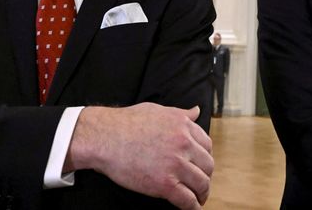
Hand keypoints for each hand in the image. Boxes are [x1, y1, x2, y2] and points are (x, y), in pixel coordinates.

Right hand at [65, 103, 212, 209]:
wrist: (104, 137)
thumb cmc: (126, 122)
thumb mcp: (157, 110)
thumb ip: (180, 114)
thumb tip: (196, 111)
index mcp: (183, 125)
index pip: (207, 145)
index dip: (204, 157)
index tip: (199, 165)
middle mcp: (184, 143)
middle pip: (207, 165)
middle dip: (205, 175)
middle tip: (199, 183)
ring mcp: (176, 164)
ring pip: (201, 184)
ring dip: (202, 193)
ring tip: (198, 198)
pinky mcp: (165, 184)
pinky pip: (187, 200)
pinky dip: (192, 206)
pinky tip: (191, 207)